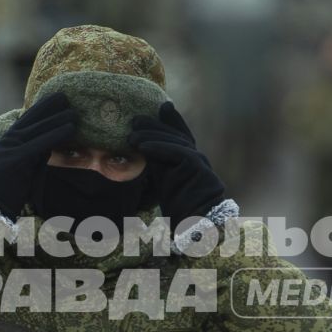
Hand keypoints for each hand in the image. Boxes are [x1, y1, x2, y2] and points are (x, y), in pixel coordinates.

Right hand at [0, 91, 77, 219]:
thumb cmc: (3, 192)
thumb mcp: (20, 169)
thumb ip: (33, 156)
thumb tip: (48, 147)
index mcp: (6, 142)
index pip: (25, 121)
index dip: (40, 109)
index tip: (53, 100)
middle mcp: (8, 141)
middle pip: (32, 119)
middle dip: (49, 107)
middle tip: (65, 96)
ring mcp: (12, 148)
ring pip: (39, 128)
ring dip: (58, 118)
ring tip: (74, 110)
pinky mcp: (18, 158)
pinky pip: (42, 142)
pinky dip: (57, 133)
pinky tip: (71, 127)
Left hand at [128, 102, 225, 221]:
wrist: (196, 224)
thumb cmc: (181, 207)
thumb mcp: (165, 180)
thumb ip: (158, 163)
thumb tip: (142, 147)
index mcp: (190, 159)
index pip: (180, 134)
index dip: (172, 120)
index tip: (162, 107)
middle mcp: (197, 157)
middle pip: (176, 134)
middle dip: (155, 124)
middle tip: (135, 120)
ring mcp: (199, 161)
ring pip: (175, 141)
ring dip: (151, 136)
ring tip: (132, 136)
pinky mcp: (198, 167)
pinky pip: (177, 152)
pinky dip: (159, 148)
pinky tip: (143, 147)